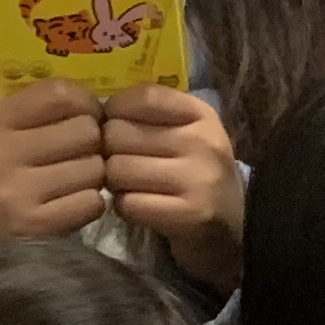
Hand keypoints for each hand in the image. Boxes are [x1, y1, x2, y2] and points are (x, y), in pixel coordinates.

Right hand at [0, 80, 108, 240]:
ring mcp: (12, 191)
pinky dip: (90, 206)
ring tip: (72, 185)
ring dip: (94, 178)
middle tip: (77, 159)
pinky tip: (70, 207)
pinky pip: (93, 202)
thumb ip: (51, 109)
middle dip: (92, 146)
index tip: (85, 118)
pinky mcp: (33, 224)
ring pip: (95, 168)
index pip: (60, 93)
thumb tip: (106, 101)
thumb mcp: (17, 134)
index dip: (86, 104)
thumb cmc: (19, 174)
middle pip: (86, 130)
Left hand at [104, 85, 246, 291]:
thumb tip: (95, 110)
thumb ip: (149, 114)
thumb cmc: (193, 173)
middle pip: (118, 134)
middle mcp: (204, 142)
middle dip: (110, 152)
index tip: (120, 129)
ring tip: (132, 187)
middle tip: (124, 165)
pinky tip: (141, 207)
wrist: (230, 227)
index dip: (116, 113)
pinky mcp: (190, 215)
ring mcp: (200, 179)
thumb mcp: (184, 133)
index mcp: (202, 115)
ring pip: (117, 170)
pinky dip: (125, 208)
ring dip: (115, 183)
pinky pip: (128, 204)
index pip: (143, 97)